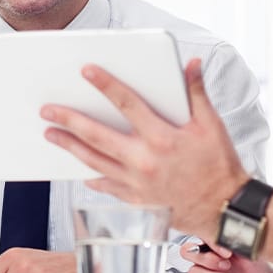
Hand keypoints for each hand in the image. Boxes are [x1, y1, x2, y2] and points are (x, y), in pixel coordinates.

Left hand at [41, 59, 248, 239]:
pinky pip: (107, 187)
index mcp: (163, 137)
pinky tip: (79, 170)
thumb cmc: (220, 164)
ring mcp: (137, 183)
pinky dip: (91, 177)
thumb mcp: (212, 125)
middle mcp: (144, 160)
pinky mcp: (137, 201)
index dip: (106, 85)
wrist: (225, 209)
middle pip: (98, 136)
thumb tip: (191, 63)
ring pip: (94, 161)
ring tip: (51, 135)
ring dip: (70, 147)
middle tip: (47, 110)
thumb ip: (197, 93)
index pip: (127, 104)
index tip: (86, 71)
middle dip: (69, 120)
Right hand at [184, 243, 272, 272]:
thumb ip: (235, 245)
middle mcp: (208, 261)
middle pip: (188, 252)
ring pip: (193, 272)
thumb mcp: (251, 256)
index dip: (210, 243)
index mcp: (217, 247)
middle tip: (227, 265)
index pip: (201, 237)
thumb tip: (227, 236)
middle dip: (208, 259)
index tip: (227, 253)